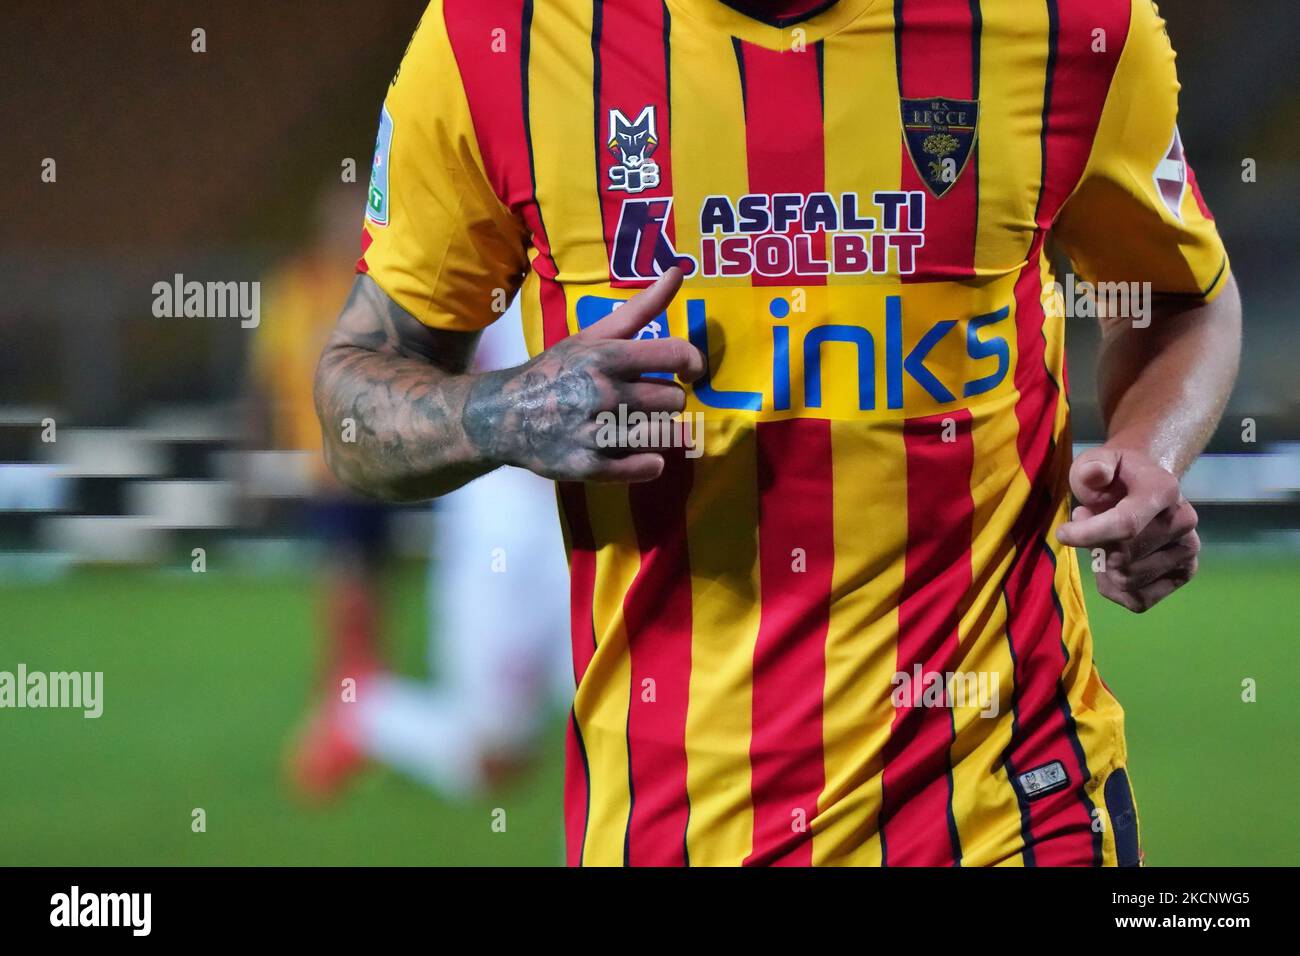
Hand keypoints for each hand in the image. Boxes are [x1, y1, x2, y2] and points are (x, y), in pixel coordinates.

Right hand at [463, 267, 704, 482]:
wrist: (504, 415)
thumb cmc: (556, 370)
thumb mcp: (592, 335)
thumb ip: (640, 308)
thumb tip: (677, 272)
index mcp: (606, 357)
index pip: (676, 355)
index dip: (692, 363)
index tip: (687, 370)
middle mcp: (602, 393)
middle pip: (674, 400)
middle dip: (666, 400)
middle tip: (646, 399)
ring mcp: (595, 432)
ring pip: (664, 434)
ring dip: (659, 431)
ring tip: (639, 424)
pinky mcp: (589, 466)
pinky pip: (646, 468)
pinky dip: (649, 462)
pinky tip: (636, 451)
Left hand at [1056, 445, 1199, 612]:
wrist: (1143, 486)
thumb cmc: (1114, 477)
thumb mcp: (1096, 461)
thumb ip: (1092, 466)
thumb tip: (1095, 475)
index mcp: (1164, 490)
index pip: (1126, 525)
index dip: (1089, 535)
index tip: (1062, 533)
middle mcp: (1184, 521)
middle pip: (1122, 557)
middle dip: (1095, 546)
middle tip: (1090, 524)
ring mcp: (1188, 550)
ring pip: (1127, 580)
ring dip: (1103, 567)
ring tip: (1104, 541)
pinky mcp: (1183, 574)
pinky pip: (1139, 600)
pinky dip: (1115, 589)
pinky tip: (1111, 567)